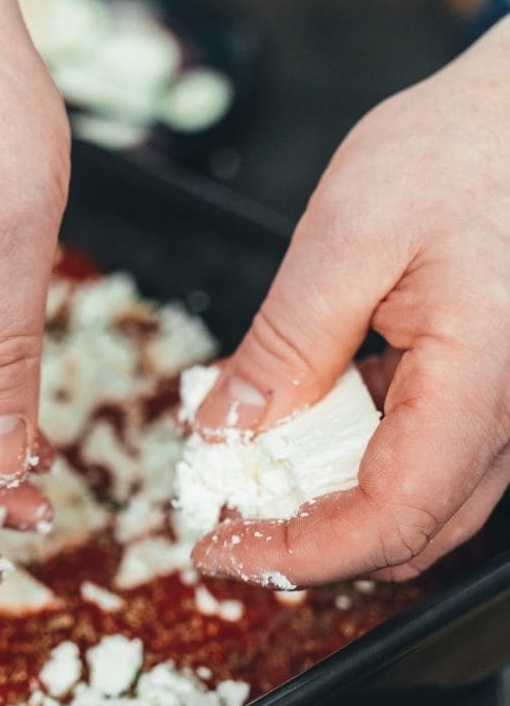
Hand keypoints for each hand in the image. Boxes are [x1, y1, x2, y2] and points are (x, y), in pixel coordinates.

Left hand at [191, 19, 509, 585]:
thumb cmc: (460, 149)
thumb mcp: (348, 234)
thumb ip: (286, 345)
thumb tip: (225, 431)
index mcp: (483, 380)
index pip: (390, 520)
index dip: (298, 556)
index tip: (222, 549)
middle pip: (409, 534)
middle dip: (309, 542)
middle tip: (226, 514)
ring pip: (422, 505)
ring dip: (334, 507)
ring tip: (254, 471)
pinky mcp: (494, 393)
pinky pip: (430, 457)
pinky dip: (361, 460)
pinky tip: (307, 422)